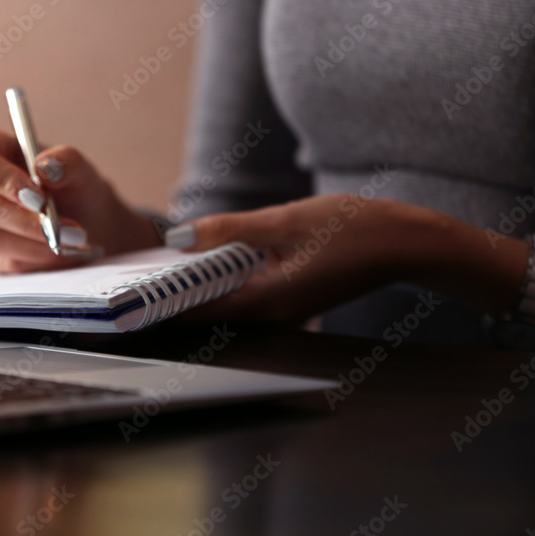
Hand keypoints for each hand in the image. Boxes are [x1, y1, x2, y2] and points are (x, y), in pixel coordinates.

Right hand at [0, 127, 160, 272]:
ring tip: (71, 242)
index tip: (38, 198)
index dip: (3, 179)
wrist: (79, 219)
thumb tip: (45, 167)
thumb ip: (66, 161)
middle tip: (69, 229)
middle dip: (29, 221)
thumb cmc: (70, 186)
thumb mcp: (78, 168)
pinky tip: (59, 254)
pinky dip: (35, 260)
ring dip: (36, 244)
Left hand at [166, 194, 528, 324]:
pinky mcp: (290, 296)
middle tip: (135, 268)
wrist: (407, 243)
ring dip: (196, 280)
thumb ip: (229, 230)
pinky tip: (210, 252)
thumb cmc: (354, 229)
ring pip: (225, 298)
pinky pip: (244, 290)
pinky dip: (222, 274)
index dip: (159, 301)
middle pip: (206, 308)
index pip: (196, 311)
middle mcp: (270, 314)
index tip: (126, 290)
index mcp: (266, 301)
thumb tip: (180, 237)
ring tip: (162, 257)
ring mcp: (282, 309)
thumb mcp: (285, 220)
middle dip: (172, 289)